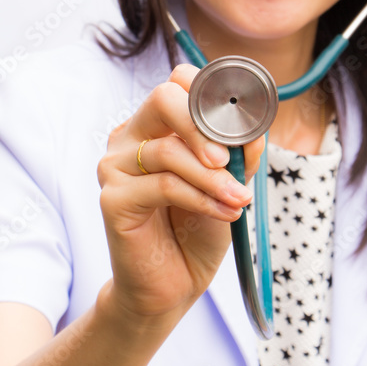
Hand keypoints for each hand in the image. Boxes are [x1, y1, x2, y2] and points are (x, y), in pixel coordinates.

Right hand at [96, 63, 264, 323]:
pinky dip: (202, 198)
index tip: (242, 121)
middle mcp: (129, 137)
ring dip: (213, 177)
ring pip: (169, 150)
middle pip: (164, 98)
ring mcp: (115, 166)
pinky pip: (164, 185)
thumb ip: (238, 153)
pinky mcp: (113, 198)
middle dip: (205, 124)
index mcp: (155, 125)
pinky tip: (224, 212)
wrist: (173, 284)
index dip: (211, 94)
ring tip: (239, 199)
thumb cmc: (197, 229)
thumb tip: (254, 129)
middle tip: (228, 158)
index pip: (177, 81)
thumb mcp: (229, 183)